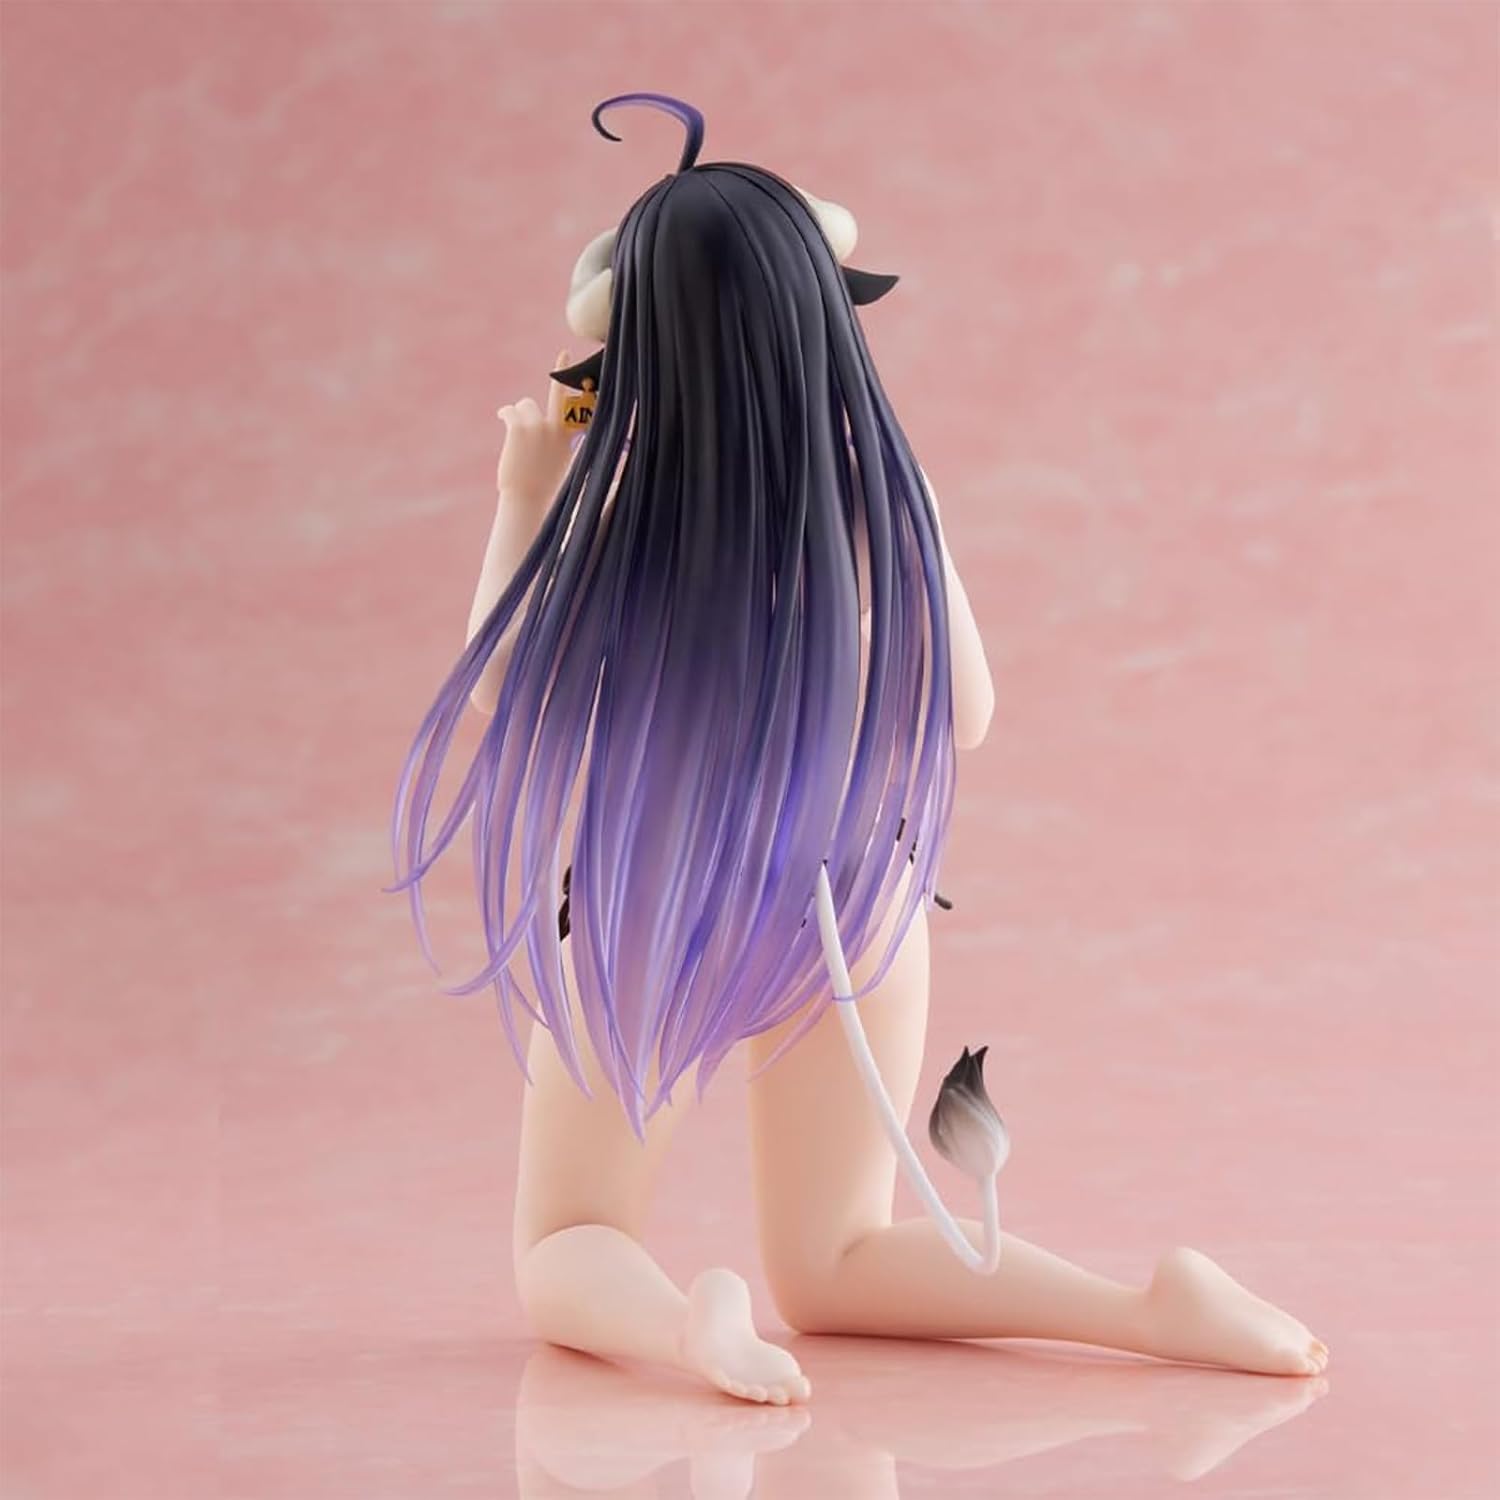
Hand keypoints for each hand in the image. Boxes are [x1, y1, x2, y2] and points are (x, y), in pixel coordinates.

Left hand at [496, 348, 576, 502]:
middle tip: (564, 355)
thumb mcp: (561, 464)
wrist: (527, 499)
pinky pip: (509, 411)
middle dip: (560, 375)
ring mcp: (537, 426)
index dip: (579, 383)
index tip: (573, 357)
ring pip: (525, 404)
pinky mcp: (518, 428)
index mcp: (569, 437)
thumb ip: (561, 445)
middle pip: (555, 395)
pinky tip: (503, 420)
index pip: (579, 406)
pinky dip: (505, 414)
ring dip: (519, 414)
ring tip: (516, 434)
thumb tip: (553, 437)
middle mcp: (556, 428)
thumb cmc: (543, 487)